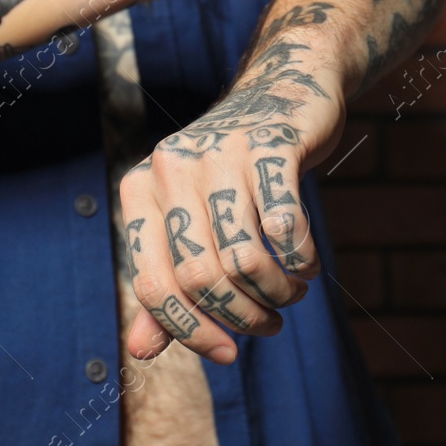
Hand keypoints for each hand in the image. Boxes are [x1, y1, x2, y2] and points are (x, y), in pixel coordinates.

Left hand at [117, 6, 346, 364]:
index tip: (227, 353)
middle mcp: (171, 167)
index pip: (152, 286)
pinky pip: (285, 227)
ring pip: (243, 259)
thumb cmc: (231, 173)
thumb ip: (164, 286)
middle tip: (269, 323)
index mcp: (139, 190)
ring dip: (275, 293)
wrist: (283, 91)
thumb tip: (138, 352)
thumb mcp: (189, 223)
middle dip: (241, 317)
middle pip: (200, 278)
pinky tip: (306, 265)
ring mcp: (220, 152)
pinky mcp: (271, 145)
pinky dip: (301, 260)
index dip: (191, 331)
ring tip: (290, 294)